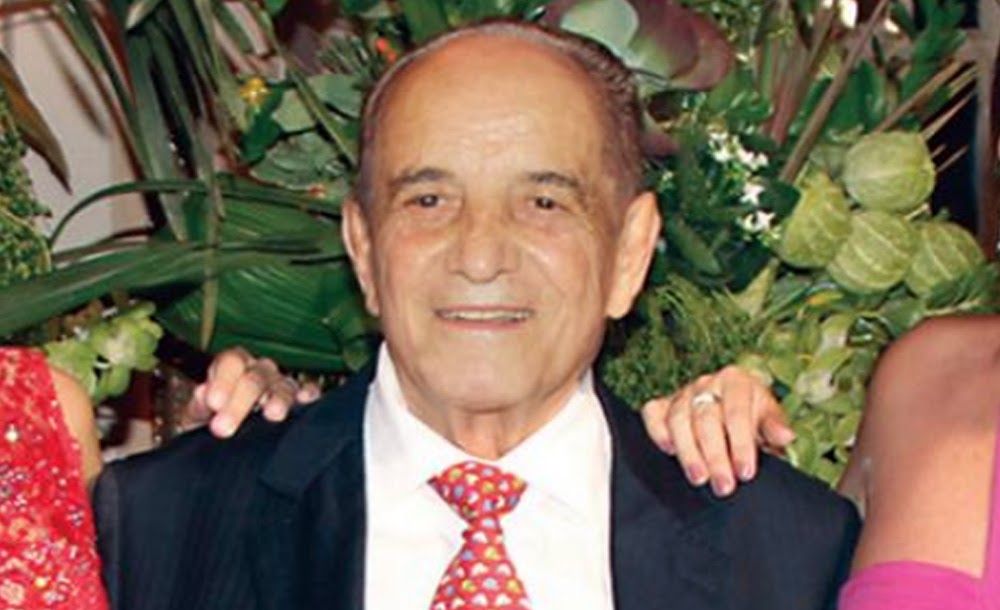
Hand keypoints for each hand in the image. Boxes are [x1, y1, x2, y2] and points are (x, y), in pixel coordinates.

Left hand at [185, 348, 320, 437]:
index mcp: (233, 366)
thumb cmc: (215, 423)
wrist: (232, 437)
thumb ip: (198, 406)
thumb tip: (201, 395)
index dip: (222, 381)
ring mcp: (283, 384)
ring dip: (278, 400)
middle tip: (223, 429)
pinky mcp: (303, 399)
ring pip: (283, 386)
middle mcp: (260, 371)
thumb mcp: (199, 416)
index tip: (213, 403)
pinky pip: (310, 392)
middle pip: (255, 379)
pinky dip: (309, 394)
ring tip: (272, 414)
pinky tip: (305, 401)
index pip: (231, 363)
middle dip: (239, 403)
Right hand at [640, 365, 793, 496]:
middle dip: (715, 456)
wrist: (732, 405)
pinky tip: (668, 451)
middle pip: (706, 419)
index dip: (741, 444)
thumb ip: (774, 425)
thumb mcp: (769, 416)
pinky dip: (658, 431)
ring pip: (679, 420)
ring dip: (689, 452)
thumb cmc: (752, 413)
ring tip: (699, 479)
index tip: (746, 472)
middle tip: (724, 486)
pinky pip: (653, 414)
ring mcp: (682, 393)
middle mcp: (707, 383)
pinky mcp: (663, 404)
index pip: (736, 413)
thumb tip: (784, 436)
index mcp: (736, 381)